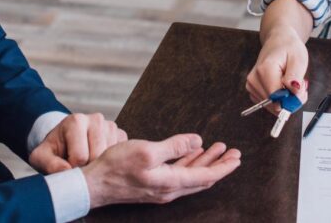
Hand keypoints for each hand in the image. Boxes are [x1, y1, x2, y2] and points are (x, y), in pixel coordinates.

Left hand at [29, 113, 127, 173]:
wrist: (64, 141)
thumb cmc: (53, 150)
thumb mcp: (41, 157)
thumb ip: (50, 164)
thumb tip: (68, 170)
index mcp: (76, 121)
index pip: (80, 157)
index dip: (72, 170)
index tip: (65, 167)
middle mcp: (96, 119)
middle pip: (98, 157)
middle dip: (87, 168)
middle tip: (77, 167)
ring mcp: (110, 125)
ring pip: (111, 158)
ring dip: (99, 166)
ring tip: (86, 163)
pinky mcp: (120, 134)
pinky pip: (121, 156)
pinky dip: (110, 163)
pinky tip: (98, 161)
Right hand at [82, 134, 241, 207]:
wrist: (94, 185)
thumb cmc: (117, 168)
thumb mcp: (147, 152)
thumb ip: (174, 146)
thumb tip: (197, 141)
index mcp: (171, 182)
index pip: (206, 176)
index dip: (223, 167)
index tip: (237, 158)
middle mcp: (169, 189)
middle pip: (202, 177)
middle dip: (219, 164)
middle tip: (234, 153)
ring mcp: (161, 188)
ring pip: (191, 175)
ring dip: (205, 161)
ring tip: (218, 148)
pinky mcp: (153, 184)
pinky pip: (179, 174)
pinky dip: (189, 163)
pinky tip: (192, 153)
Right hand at [245, 27, 308, 113]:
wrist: (278, 41)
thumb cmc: (289, 48)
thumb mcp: (298, 58)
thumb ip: (295, 77)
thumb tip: (294, 93)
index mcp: (264, 70)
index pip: (277, 98)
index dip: (293, 99)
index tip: (301, 88)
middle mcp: (254, 79)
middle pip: (275, 104)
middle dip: (290, 99)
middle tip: (298, 84)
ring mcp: (251, 85)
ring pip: (272, 106)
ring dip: (285, 100)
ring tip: (290, 82)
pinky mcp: (252, 90)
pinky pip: (269, 104)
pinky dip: (279, 99)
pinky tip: (283, 86)